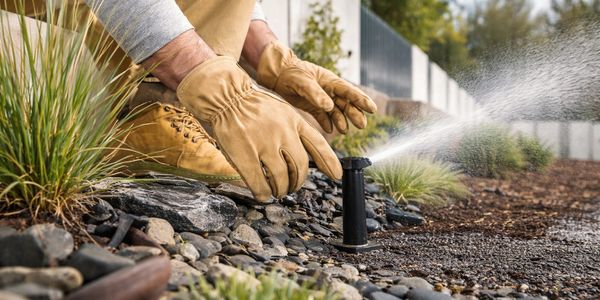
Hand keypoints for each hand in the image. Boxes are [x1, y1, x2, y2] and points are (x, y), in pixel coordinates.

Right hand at [176, 56, 341, 200]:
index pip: (318, 143)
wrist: (225, 96)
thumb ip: (294, 131)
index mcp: (293, 120)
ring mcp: (264, 143)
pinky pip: (259, 182)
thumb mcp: (281, 111)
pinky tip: (262, 193)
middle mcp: (283, 132)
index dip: (330, 162)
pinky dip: (262, 192)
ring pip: (281, 178)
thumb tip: (304, 158)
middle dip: (297, 182)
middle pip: (300, 167)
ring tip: (276, 191)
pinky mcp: (245, 154)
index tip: (337, 175)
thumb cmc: (252, 106)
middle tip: (291, 187)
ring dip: (280, 189)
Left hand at [256, 41, 376, 133]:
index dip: (361, 100)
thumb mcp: (302, 81)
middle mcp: (328, 90)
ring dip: (342, 120)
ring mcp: (321, 99)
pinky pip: (323, 117)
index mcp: (330, 81)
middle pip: (346, 103)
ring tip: (345, 130)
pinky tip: (330, 130)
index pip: (349, 91)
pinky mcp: (312, 107)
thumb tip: (329, 106)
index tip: (372, 109)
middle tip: (362, 125)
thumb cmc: (290, 72)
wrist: (275, 74)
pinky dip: (327, 123)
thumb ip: (315, 94)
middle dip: (354, 114)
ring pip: (336, 111)